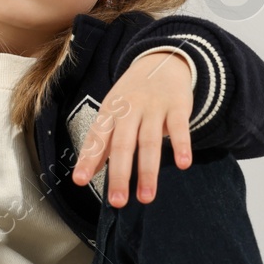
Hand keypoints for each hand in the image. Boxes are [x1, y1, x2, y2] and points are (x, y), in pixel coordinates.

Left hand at [71, 51, 193, 206]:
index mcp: (110, 112)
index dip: (88, 159)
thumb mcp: (112, 113)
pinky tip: (183, 164)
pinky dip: (181, 145)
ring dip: (148, 171)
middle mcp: (129, 110)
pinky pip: (179, 128)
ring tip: (147, 197)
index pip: (96, 138)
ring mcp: (153, 107)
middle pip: (123, 144)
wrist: (162, 61)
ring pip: (149, 141)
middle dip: (120, 174)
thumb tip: (85, 173)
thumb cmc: (132, 97)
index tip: (80, 181)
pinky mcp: (177, 106)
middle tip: (118, 202)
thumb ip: (101, 143)